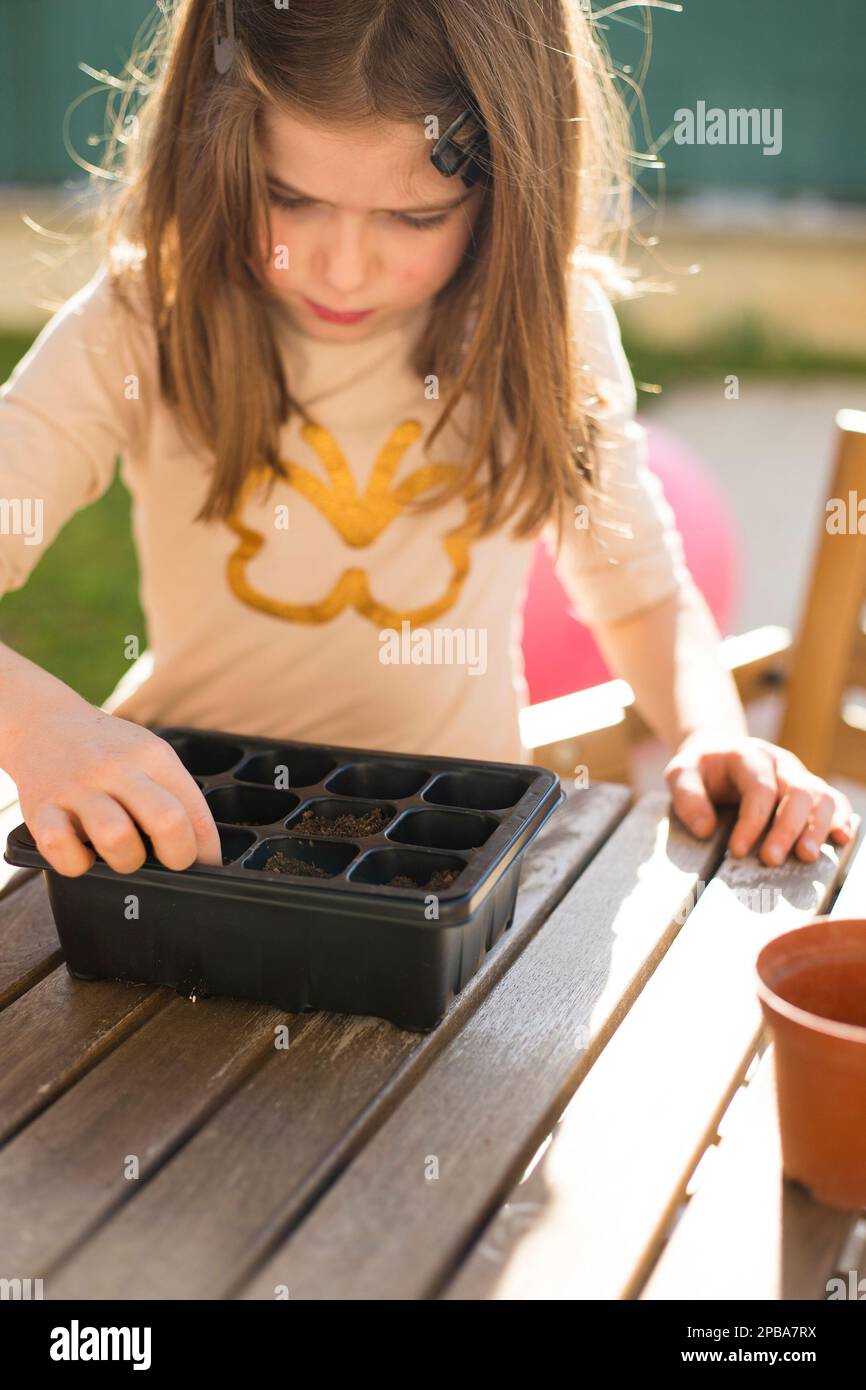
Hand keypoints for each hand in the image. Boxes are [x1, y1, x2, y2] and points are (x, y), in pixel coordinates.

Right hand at [9, 697, 222, 877]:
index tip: (204, 863)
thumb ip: (173, 793)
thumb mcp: (147, 754)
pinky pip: (60, 848)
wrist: (42, 722)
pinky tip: (83, 853)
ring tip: (123, 854)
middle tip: (170, 863)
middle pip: (166, 820)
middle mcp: (115, 769)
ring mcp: (76, 788)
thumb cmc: (106, 750)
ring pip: (116, 838)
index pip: (194, 809)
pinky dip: (75, 863)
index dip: (206, 848)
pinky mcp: (39, 808)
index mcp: (151, 756)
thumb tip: (202, 849)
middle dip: (179, 856)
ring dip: (127, 860)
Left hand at [663, 729, 854, 865]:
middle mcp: (781, 763)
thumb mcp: (679, 774)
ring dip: (818, 827)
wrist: (718, 755)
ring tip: (806, 857)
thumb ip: (686, 797)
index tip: (737, 851)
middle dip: (786, 828)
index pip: (759, 788)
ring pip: (821, 796)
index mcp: (749, 755)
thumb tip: (706, 830)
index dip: (752, 821)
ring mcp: (799, 775)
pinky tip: (839, 840)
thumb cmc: (700, 770)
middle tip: (771, 860)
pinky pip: (835, 801)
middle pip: (797, 791)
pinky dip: (841, 819)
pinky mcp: (810, 790)